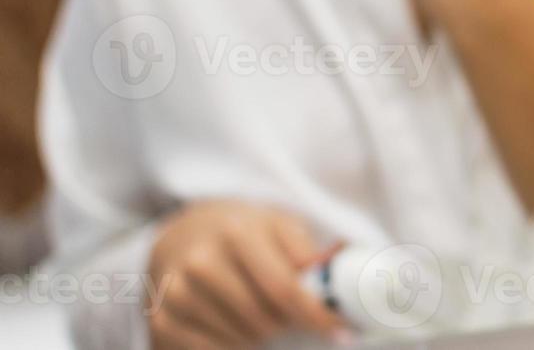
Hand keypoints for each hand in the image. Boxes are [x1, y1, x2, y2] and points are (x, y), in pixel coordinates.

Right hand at [146, 200, 345, 348]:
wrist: (184, 235)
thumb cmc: (244, 233)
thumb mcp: (279, 226)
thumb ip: (309, 252)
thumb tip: (340, 279)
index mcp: (238, 233)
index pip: (284, 288)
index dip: (317, 316)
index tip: (342, 332)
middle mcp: (202, 263)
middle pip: (264, 319)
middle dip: (288, 323)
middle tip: (293, 314)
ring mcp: (177, 294)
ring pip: (241, 339)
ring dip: (262, 335)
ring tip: (261, 313)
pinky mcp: (161, 320)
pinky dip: (234, 345)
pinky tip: (236, 327)